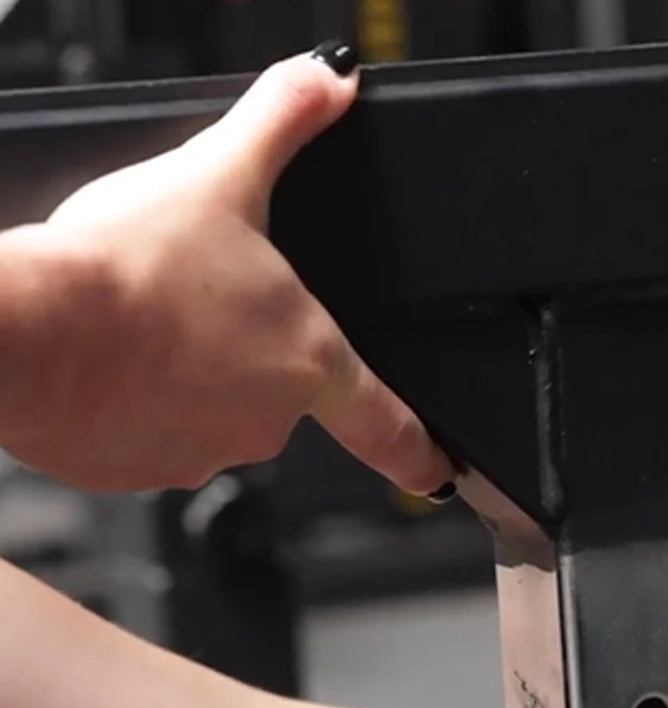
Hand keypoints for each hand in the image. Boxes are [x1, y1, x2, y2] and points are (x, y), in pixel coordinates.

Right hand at [5, 49, 448, 493]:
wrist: (31, 330)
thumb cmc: (127, 271)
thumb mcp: (219, 176)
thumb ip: (280, 126)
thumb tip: (326, 86)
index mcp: (310, 362)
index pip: (391, 425)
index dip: (420, 452)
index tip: (436, 471)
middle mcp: (267, 422)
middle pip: (276, 393)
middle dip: (242, 352)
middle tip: (193, 307)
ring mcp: (204, 453)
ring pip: (208, 412)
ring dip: (185, 374)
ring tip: (142, 324)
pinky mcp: (139, 470)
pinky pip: (148, 437)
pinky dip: (133, 401)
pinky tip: (108, 357)